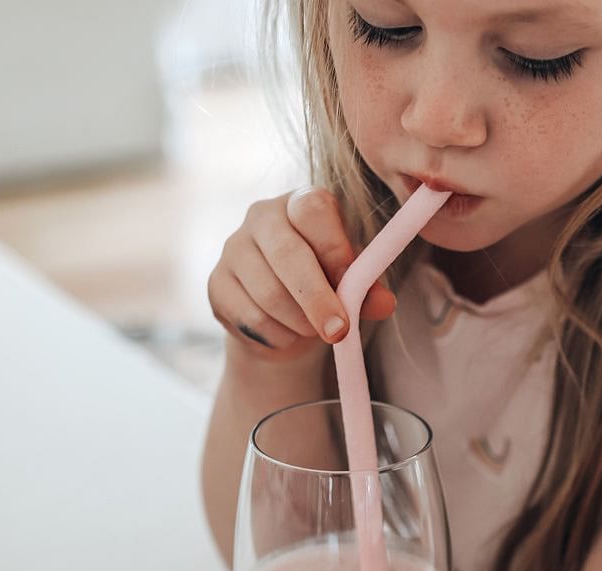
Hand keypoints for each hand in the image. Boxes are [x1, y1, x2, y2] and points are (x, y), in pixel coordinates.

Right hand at [207, 185, 395, 363]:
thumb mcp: (350, 285)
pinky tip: (287, 335)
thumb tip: (385, 304)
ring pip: (268, 293)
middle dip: (317, 299)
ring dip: (299, 323)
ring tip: (313, 331)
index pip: (313, 209)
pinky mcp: (217, 284)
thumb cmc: (323, 288)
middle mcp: (262, 216)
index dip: (334, 247)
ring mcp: (233, 248)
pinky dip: (278, 336)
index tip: (349, 283)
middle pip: (287, 253)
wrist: (281, 320)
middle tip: (338, 331)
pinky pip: (251, 317)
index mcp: (301, 203)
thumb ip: (367, 291)